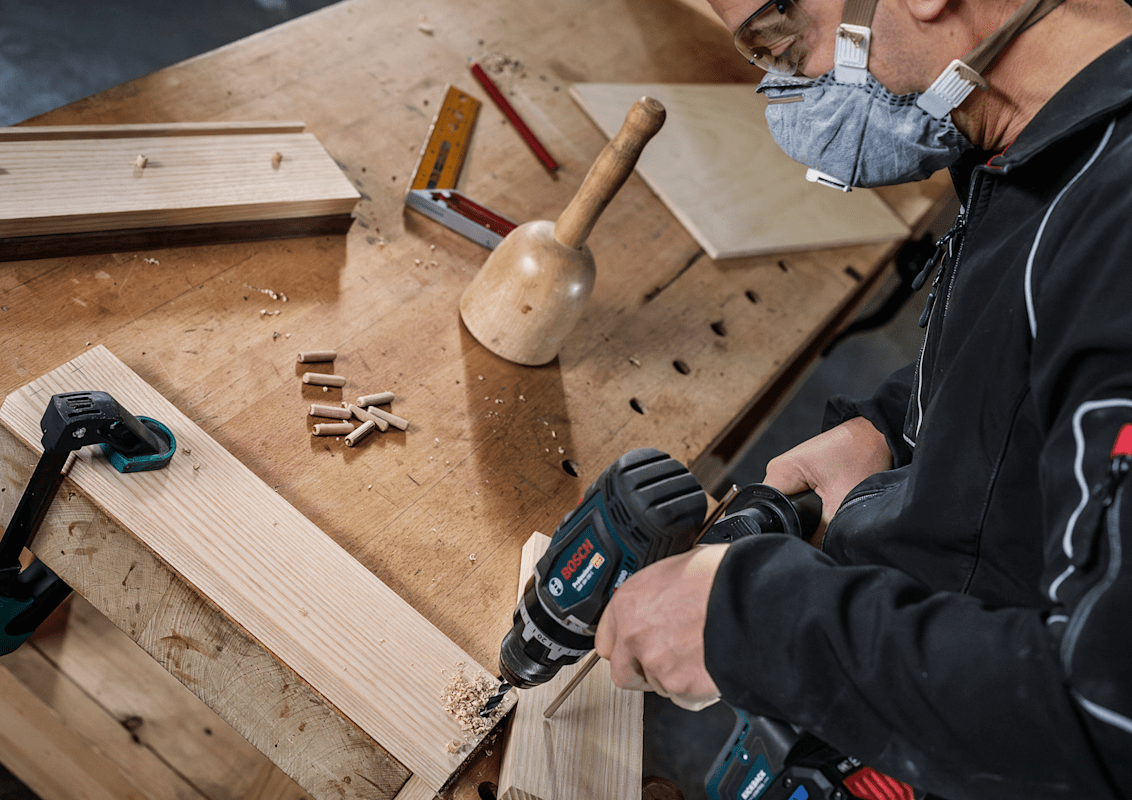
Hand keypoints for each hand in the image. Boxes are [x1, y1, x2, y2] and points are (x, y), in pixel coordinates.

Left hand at [594, 544, 727, 709]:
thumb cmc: (720, 577)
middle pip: (622, 672)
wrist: (749, 600)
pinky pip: (681, 696)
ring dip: (672, 677)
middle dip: (641, 671)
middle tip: (664, 661)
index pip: (605, 638)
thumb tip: (663, 595)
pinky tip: (708, 667)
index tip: (632, 648)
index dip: (623, 645)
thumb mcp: (678, 568)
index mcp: (628, 602)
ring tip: (697, 655)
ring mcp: (655, 662)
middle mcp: (634, 634)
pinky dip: (694, 689)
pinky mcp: (679, 685)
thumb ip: (657, 592)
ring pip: (655, 685)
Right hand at [763, 416, 891, 541]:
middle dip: (798, 527)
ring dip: (807, 518)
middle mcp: (779, 470)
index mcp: (780, 471)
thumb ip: (822, 533)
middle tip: (822, 529)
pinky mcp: (802, 475)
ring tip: (828, 516)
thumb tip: (812, 553)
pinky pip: (798, 500)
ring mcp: (790, 473)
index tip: (803, 541)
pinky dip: (813, 508)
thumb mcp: (842, 501)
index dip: (784, 532)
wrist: (879, 433)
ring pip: (790, 508)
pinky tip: (829, 508)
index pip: (768, 512)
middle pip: (778, 513)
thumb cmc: (862, 454)